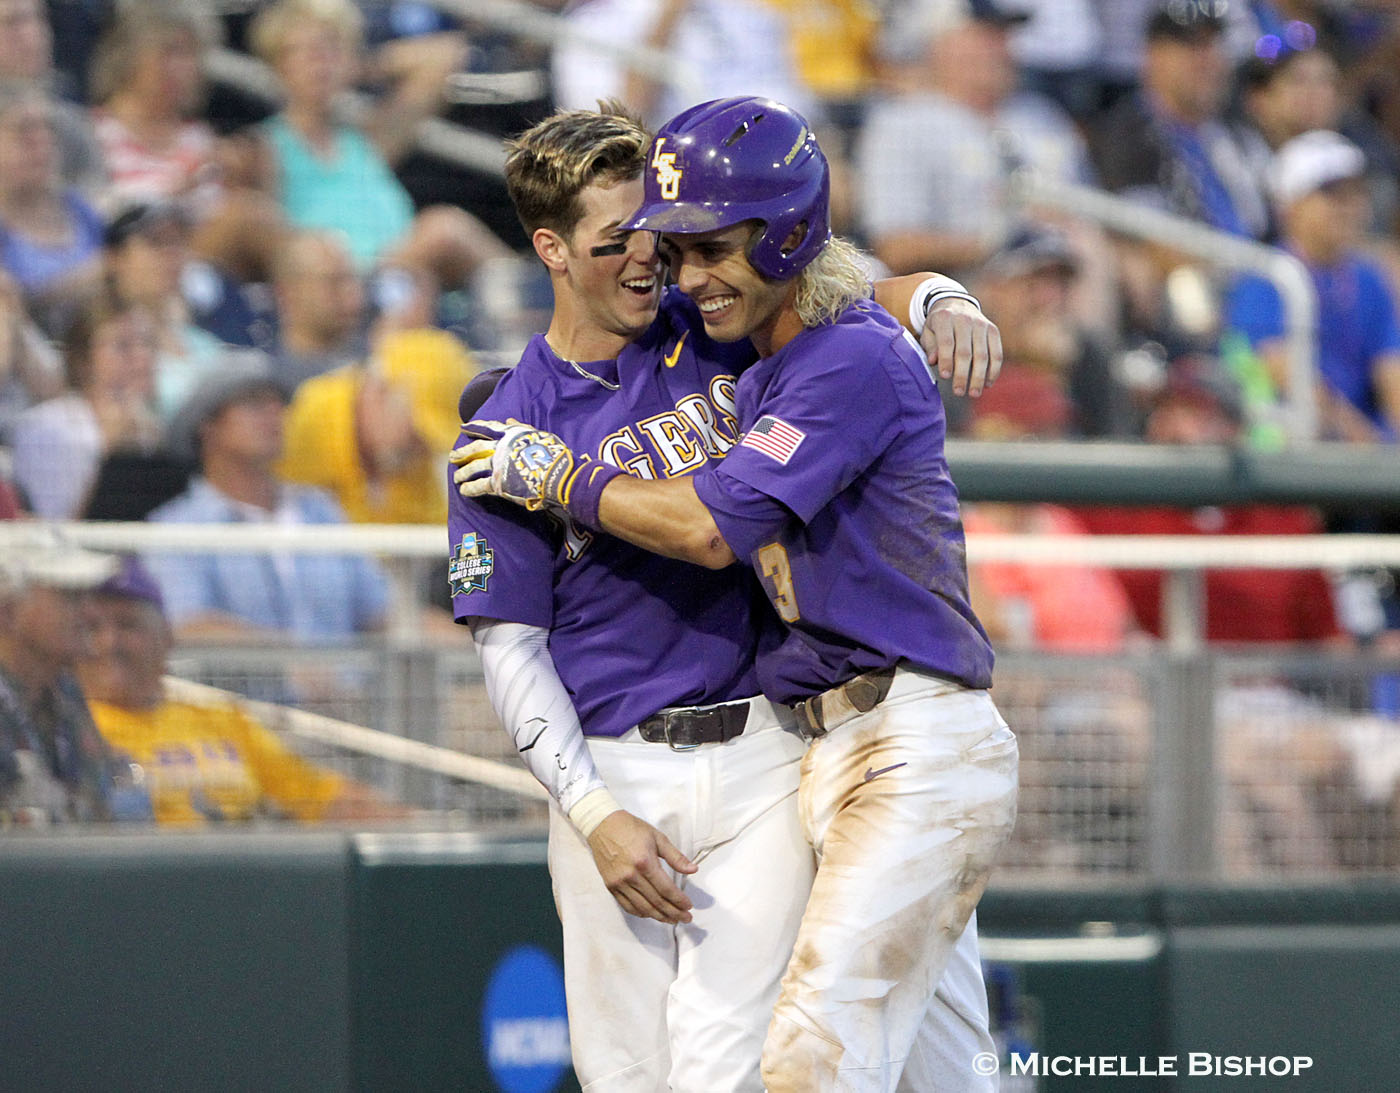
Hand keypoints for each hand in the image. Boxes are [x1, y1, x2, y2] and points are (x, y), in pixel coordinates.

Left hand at [449, 418, 577, 509]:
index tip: (464, 426)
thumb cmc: (554, 455)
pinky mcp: (497, 483)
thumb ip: (521, 428)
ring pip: (473, 467)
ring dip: (463, 472)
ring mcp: (497, 465)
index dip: (474, 427)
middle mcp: (500, 447)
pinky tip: (464, 491)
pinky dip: (470, 489)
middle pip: (475, 448)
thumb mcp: (539, 435)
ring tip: (457, 477)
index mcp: (510, 434)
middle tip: (453, 456)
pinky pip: (479, 485)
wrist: (558, 475)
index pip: (488, 427)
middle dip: (462, 452)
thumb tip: (508, 421)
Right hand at [587, 809, 697, 923]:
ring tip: (672, 919)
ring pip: (643, 908)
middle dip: (674, 912)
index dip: (679, 901)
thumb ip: (676, 857)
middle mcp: (631, 876)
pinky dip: (641, 913)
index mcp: (645, 862)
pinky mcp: (611, 886)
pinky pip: (628, 906)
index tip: (689, 906)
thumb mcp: (658, 838)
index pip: (666, 889)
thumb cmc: (631, 829)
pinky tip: (651, 914)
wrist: (603, 826)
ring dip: (660, 916)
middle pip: (657, 902)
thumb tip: (693, 869)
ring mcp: (619, 883)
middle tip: (686, 918)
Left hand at [924, 297, 1002, 396]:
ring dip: (979, 377)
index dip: (946, 360)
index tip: (944, 377)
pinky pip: (996, 353)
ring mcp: (981, 324)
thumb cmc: (938, 325)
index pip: (946, 342)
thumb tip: (934, 361)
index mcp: (945, 318)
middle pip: (965, 351)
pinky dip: (993, 370)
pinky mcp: (993, 330)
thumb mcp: (928, 332)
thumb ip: (930, 346)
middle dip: (962, 374)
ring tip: (973, 393)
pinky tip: (987, 384)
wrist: (956, 304)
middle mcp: (965, 319)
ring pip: (983, 355)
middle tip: (958, 392)